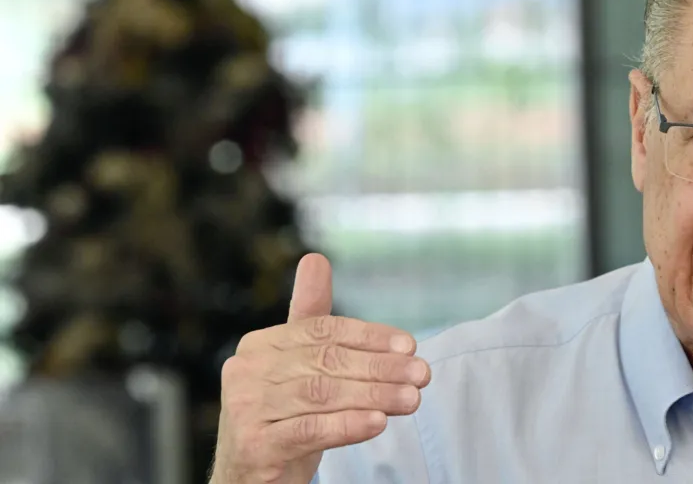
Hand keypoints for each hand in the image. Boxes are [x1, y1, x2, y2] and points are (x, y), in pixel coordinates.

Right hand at [210, 253, 430, 483]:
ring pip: (321, 395)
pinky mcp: (252, 445)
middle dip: (380, 368)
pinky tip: (378, 422)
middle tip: (422, 374)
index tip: (411, 347)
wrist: (249, 477)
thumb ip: (311, 316)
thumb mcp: (300, 367)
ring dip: (373, 396)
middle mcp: (244, 372)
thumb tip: (315, 258)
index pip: (323, 332)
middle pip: (326, 363)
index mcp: (258, 345)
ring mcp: (244, 409)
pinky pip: (309, 430)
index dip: (370, 337)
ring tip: (411, 399)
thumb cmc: (284, 416)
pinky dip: (347, 424)